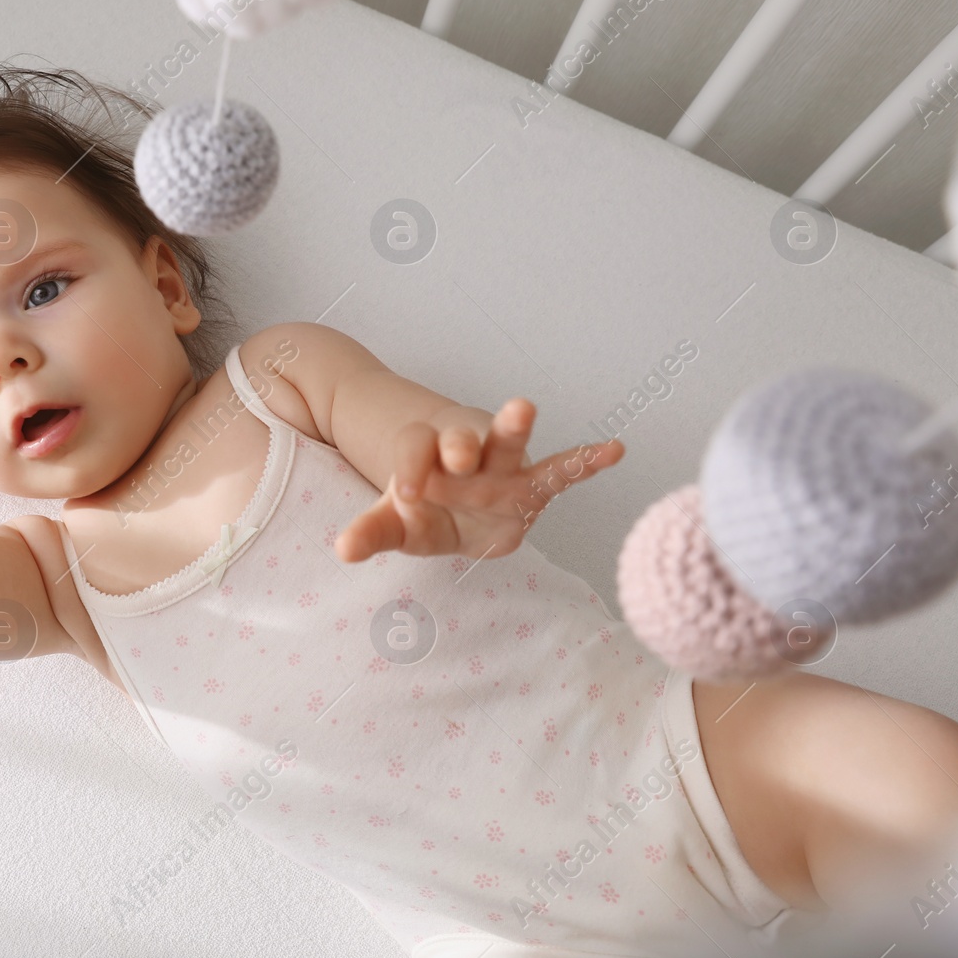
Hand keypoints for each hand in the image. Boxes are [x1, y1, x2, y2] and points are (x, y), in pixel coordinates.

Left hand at [334, 399, 623, 563]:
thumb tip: (343, 549)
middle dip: (458, 445)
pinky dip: (585, 462)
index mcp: (425, 452)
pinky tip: (614, 450)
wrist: (454, 491)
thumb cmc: (425, 505)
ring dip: (513, 428)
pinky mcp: (533, 482)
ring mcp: (501, 462)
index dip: (410, 471)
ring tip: (522, 408)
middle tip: (456, 452)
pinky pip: (560, 471)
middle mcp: (464, 448)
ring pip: (506, 443)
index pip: (413, 451)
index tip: (406, 496)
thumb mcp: (396, 521)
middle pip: (460, 438)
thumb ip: (373, 531)